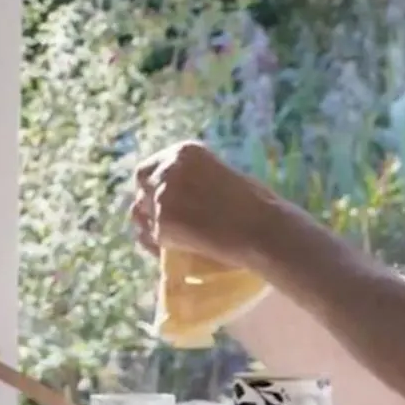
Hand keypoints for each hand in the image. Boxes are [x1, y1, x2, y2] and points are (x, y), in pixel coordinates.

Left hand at [130, 141, 281, 266]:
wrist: (263, 229)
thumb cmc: (255, 205)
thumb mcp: (219, 175)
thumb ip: (192, 178)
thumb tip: (171, 195)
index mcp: (183, 152)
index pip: (148, 169)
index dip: (151, 186)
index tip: (157, 200)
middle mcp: (167, 169)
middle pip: (141, 189)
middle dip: (148, 204)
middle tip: (161, 221)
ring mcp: (162, 197)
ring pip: (142, 215)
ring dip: (151, 226)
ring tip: (171, 238)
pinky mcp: (162, 225)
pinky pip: (150, 239)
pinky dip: (158, 247)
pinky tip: (174, 252)